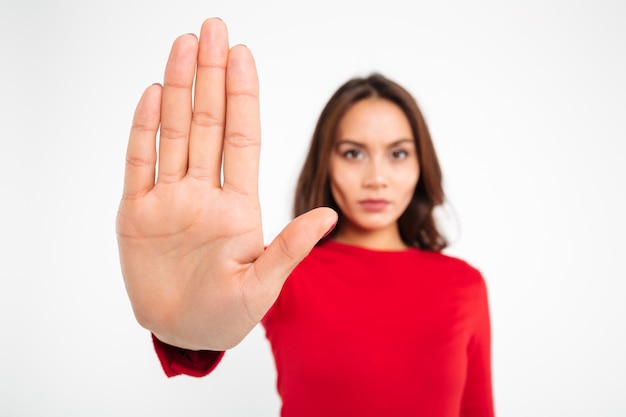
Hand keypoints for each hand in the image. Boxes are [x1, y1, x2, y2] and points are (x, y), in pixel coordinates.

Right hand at [116, 18, 336, 350]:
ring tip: (183, 46)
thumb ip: (289, 248)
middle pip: (208, 123)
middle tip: (212, 28)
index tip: (243, 55)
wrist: (183, 333)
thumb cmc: (227, 315)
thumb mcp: (262, 285)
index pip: (242, 138)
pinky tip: (152, 94)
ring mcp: (169, 199)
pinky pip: (139, 163)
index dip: (243, 96)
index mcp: (238, 206)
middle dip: (211, 76)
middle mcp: (204, 193)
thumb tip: (330, 216)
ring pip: (174, 133)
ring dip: (177, 89)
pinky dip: (144, 129)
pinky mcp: (137, 213)